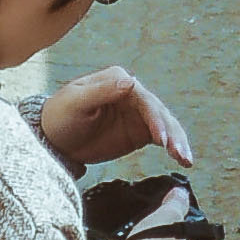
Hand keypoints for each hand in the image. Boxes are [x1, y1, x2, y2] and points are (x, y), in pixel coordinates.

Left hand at [35, 70, 192, 173]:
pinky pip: (161, 137)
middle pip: (159, 112)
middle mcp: (133, 93)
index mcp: (118, 80)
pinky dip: (173, 146)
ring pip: (165, 124)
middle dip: (172, 132)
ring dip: (178, 141)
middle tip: (179, 153)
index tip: (161, 138)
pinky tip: (182, 159)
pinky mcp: (139, 131)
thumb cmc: (60, 116)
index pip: (143, 98)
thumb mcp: (76, 103)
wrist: (53, 139)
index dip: (154, 117)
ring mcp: (138, 113)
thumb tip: (131, 81)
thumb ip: (101, 92)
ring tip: (186, 159)